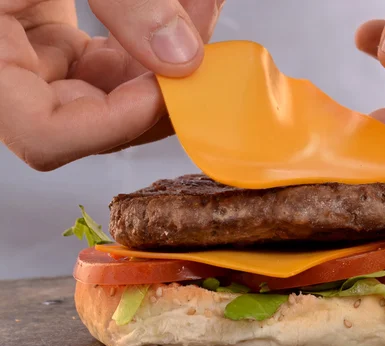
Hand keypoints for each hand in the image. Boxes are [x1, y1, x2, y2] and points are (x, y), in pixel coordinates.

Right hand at [0, 0, 223, 170]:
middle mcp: (10, 72)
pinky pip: (118, 63)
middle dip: (161, 90)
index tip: (165, 87)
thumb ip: (121, 1)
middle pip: (95, 122)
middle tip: (206, 48)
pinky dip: (156, 42)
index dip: (112, 124)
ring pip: (117, 94)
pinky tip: (186, 7)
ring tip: (202, 7)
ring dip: (169, 61)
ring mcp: (38, 61)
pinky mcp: (62, 45)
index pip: (46, 134)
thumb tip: (182, 54)